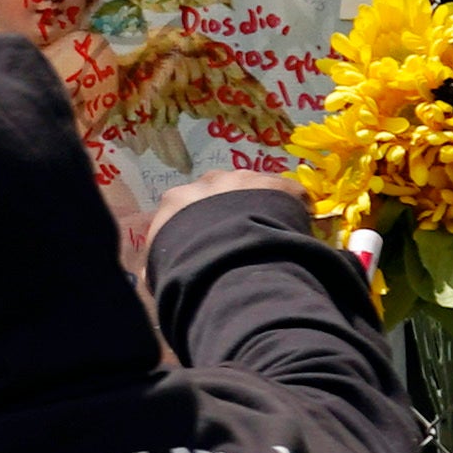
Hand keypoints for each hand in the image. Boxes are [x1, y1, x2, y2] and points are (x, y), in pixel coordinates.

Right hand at [135, 166, 312, 256]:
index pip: (184, 205)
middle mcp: (208, 181)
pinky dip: (294, 206)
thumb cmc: (186, 269)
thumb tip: (152, 270)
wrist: (228, 261)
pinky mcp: (278, 183)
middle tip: (238, 233)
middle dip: (228, 206)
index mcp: (175, 200)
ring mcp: (245, 179)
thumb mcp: (159, 272)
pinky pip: (288, 192)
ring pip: (254, 186)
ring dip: (261, 203)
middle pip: (219, 189)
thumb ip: (157, 264)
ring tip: (271, 229)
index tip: (205, 239)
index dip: (196, 221)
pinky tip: (299, 224)